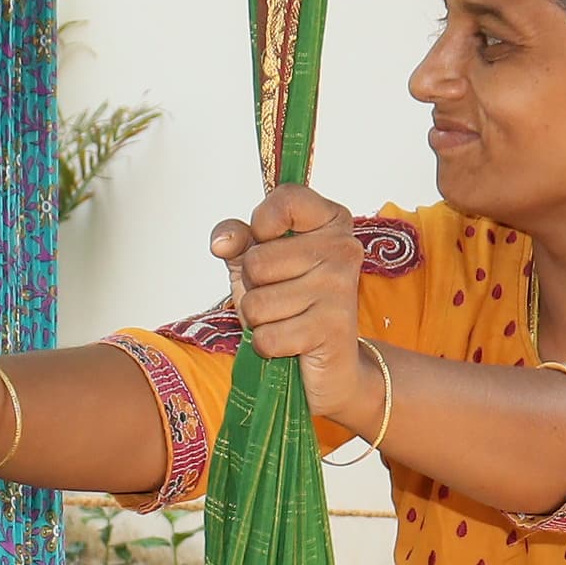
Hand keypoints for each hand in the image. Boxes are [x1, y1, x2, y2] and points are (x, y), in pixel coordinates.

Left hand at [211, 183, 367, 406]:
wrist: (332, 364)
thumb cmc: (293, 306)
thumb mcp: (259, 264)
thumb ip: (238, 240)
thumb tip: (222, 242)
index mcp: (331, 221)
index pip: (285, 200)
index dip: (261, 225)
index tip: (269, 242)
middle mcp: (343, 248)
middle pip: (257, 261)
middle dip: (254, 287)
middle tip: (280, 296)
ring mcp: (340, 288)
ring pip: (258, 303)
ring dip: (260, 320)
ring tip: (287, 320)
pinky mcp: (332, 329)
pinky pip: (267, 337)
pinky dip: (269, 346)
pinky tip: (293, 343)